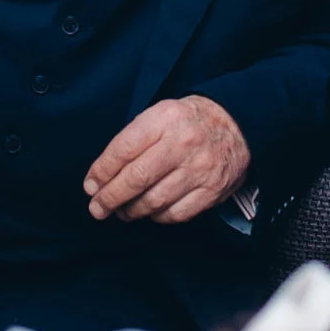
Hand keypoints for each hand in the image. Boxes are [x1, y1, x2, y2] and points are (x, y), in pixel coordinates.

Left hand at [85, 96, 250, 222]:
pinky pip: (176, 214)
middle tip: (97, 208)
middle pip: (137, 178)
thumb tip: (102, 175)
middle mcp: (182, 144)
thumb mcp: (159, 114)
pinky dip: (157, 217)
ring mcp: (199, 169)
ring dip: (131, 210)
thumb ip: (133, 140)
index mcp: (164, 119)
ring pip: (154, 201)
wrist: (238, 123)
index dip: (102, 172)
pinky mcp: (212, 191)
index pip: (124, 149)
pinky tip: (149, 211)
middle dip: (110, 198)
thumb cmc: (188, 121)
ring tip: (121, 211)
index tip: (90, 186)